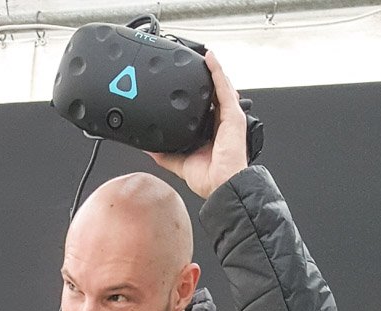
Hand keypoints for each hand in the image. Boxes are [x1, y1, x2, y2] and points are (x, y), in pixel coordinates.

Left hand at [145, 50, 248, 198]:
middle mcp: (221, 121)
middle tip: (192, 63)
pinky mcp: (232, 114)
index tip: (183, 84)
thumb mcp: (179, 162)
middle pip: (213, 93)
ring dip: (212, 69)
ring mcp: (228, 116)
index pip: (204, 107)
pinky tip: (210, 59)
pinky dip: (217, 71)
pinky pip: (224, 87)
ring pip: (220, 86)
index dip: (196, 94)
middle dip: (205, 77)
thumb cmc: (209, 178)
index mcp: (211, 131)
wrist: (220, 184)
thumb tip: (148, 147)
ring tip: (201, 55)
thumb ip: (165, 153)